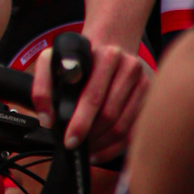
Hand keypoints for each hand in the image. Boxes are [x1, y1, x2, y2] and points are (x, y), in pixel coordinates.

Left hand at [32, 35, 150, 163]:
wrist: (111, 43)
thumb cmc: (80, 57)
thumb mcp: (53, 60)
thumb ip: (42, 88)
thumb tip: (47, 120)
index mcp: (107, 56)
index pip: (94, 97)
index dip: (81, 122)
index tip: (69, 140)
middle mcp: (130, 68)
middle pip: (110, 115)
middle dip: (91, 137)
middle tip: (76, 147)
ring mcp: (145, 83)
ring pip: (124, 126)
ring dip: (103, 144)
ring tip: (87, 150)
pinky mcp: (150, 97)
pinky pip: (135, 130)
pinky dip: (116, 146)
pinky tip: (101, 151)